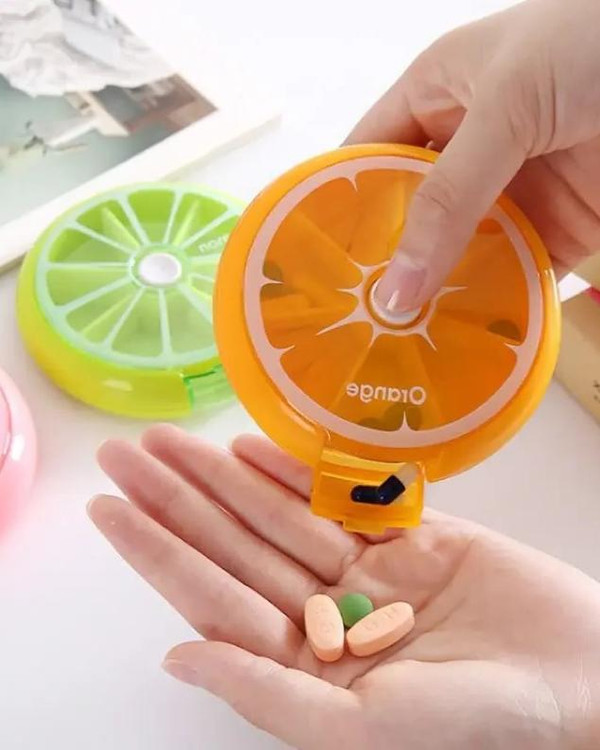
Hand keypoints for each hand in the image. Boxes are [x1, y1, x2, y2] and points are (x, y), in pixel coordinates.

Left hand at [88, 424, 599, 748]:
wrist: (584, 682)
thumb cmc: (480, 724)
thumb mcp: (361, 730)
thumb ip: (267, 693)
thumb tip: (177, 657)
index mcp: (307, 662)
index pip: (211, 596)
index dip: (158, 552)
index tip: (109, 512)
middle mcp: (326, 610)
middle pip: (233, 545)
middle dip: (177, 500)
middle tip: (124, 456)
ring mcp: (367, 568)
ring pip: (276, 514)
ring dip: (223, 477)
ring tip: (169, 442)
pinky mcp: (410, 534)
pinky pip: (341, 496)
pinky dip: (296, 471)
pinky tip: (248, 449)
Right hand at [347, 0, 599, 312]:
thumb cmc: (591, 43)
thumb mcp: (505, 104)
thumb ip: (448, 196)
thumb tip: (395, 289)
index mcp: (437, 95)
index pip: (369, 156)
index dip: (339, 204)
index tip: (314, 264)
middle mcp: (467, 148)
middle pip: (410, 215)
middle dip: (386, 262)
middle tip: (350, 318)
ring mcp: (511, 192)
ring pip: (457, 252)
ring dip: (434, 293)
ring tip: (394, 342)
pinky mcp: (556, 229)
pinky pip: (514, 273)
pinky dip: (492, 306)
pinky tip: (459, 339)